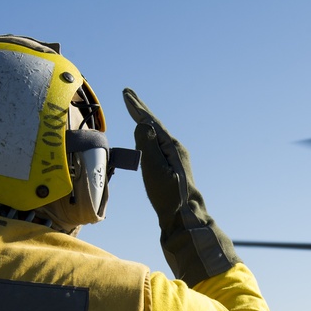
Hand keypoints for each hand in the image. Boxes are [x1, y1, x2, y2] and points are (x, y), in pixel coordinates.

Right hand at [123, 88, 238, 284]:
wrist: (184, 218)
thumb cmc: (168, 195)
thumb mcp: (154, 168)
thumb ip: (147, 144)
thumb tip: (143, 125)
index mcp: (171, 147)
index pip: (151, 122)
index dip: (137, 108)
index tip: (126, 93)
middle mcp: (175, 149)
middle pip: (154, 125)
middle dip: (140, 111)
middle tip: (128, 95)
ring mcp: (175, 159)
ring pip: (155, 135)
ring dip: (144, 122)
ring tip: (135, 111)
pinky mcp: (172, 169)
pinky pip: (156, 146)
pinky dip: (147, 137)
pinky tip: (144, 140)